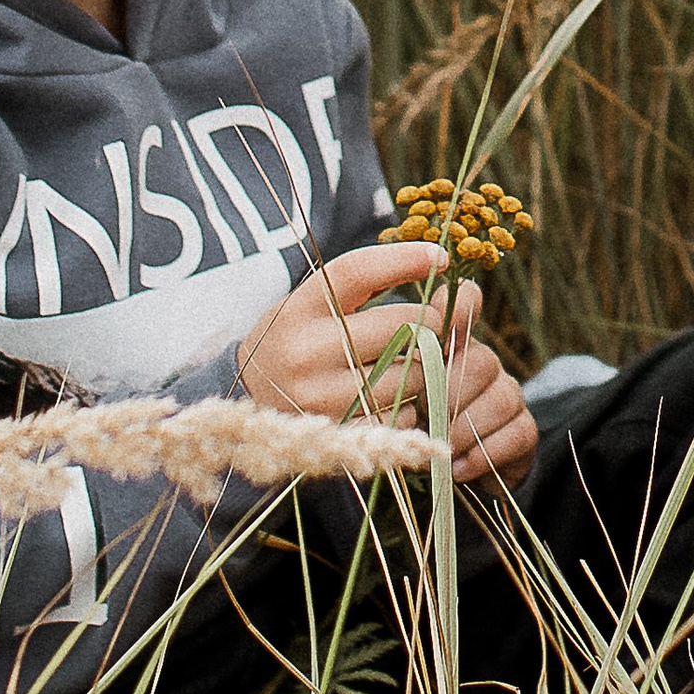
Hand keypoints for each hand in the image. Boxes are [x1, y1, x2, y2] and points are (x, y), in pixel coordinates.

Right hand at [236, 244, 538, 488]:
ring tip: (408, 364)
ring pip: (411, 375)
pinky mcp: (340, 437)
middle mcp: (306, 352)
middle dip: (431, 324)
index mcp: (299, 310)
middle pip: (401, 325)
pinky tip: (393, 398)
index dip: (404, 259)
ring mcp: (321, 399)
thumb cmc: (298, 342)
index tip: (440, 256)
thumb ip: (370, 286)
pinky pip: (404, 417)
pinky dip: (410, 406)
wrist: (249, 405)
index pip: (356, 271)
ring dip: (424, 368)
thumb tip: (444, 268)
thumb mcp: (314, 305)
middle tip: (437, 324)